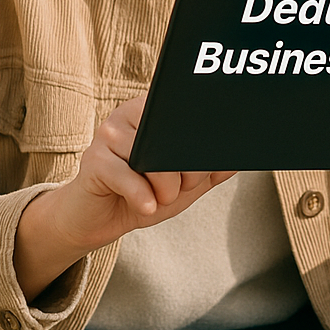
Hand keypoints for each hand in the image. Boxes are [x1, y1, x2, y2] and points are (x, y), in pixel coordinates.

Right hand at [14, 95, 234, 299]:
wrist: (98, 219)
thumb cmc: (142, 194)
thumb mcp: (183, 185)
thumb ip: (210, 170)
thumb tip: (237, 159)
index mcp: (153, 110)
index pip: (186, 114)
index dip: (203, 141)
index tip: (208, 165)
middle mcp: (129, 113)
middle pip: (172, 135)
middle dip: (188, 168)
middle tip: (185, 187)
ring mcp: (108, 134)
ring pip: (152, 157)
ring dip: (166, 187)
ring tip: (162, 198)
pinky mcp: (92, 160)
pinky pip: (128, 177)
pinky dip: (143, 198)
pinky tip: (147, 206)